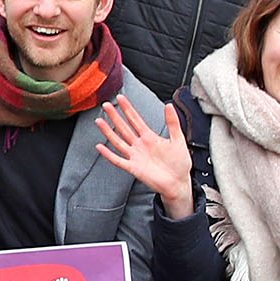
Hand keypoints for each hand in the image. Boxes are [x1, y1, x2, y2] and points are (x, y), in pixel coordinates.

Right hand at [92, 96, 196, 217]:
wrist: (179, 183)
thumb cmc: (180, 163)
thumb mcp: (178, 140)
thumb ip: (173, 123)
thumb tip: (169, 105)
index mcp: (150, 137)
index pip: (136, 119)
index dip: (128, 109)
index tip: (120, 98)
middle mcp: (140, 145)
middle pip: (124, 127)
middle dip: (115, 116)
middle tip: (106, 105)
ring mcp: (135, 156)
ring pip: (118, 141)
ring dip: (108, 131)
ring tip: (99, 121)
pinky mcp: (133, 168)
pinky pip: (118, 160)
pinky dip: (109, 154)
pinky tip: (100, 147)